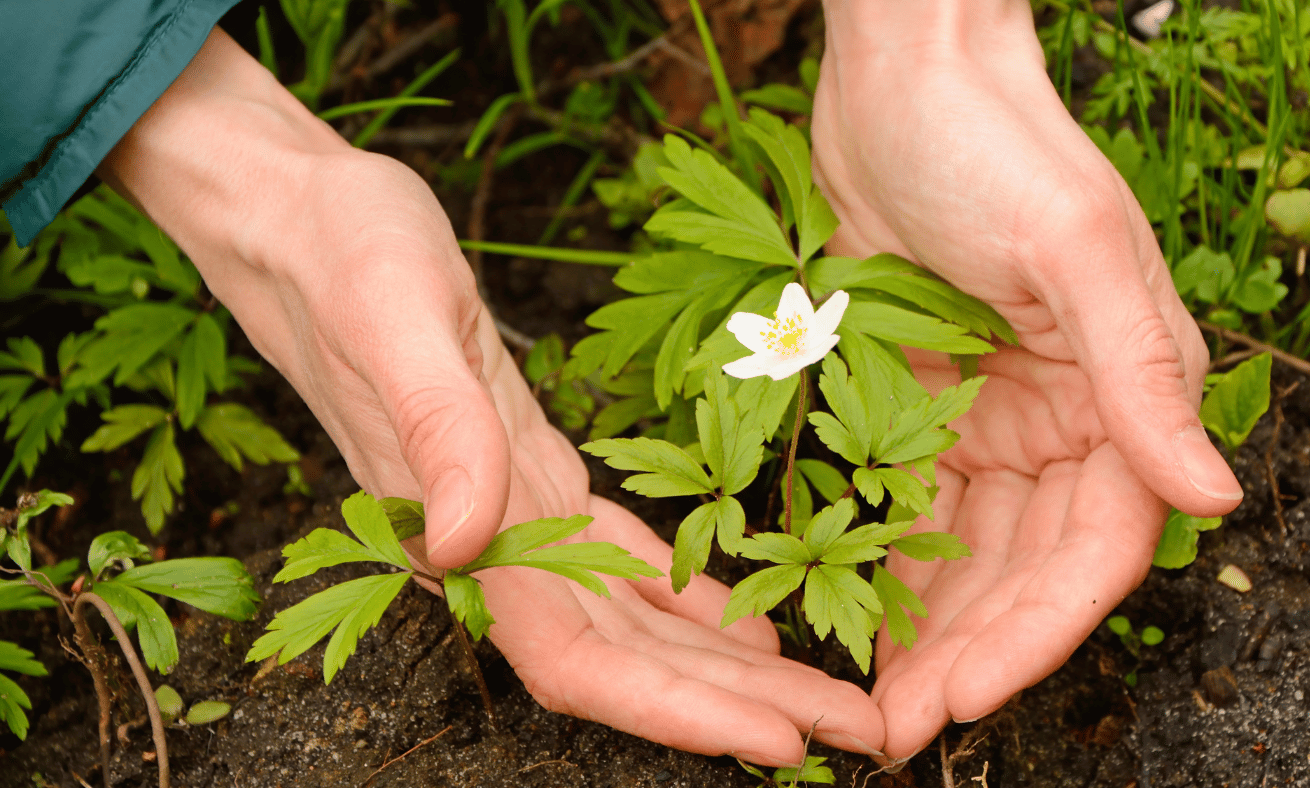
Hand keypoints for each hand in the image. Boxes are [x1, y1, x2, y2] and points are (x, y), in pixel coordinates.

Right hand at [99, 28, 884, 764]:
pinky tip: (746, 621)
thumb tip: (458, 545)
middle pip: (629, 663)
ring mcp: (514, 510)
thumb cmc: (344, 255)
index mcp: (462, 525)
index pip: (579, 660)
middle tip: (856, 736)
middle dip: (737, 709)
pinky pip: (623, 561)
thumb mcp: (394, 319)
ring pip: (636, 622)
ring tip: (825, 697)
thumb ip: (436, 434)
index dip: (676, 709)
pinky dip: (688, 599)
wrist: (302, 220)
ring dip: (728, 668)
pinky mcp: (531, 467)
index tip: (778, 738)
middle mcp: (493, 541)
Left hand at [810, 0, 1242, 758]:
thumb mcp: (1076, 249)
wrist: (905, 72)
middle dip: (968, 654)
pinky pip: (912, 505)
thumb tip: (1217, 502)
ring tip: (868, 703)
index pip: (1096, 548)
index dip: (1036, 637)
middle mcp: (1072, 418)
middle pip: (1026, 570)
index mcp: (1131, 393)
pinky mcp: (926, 400)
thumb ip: (1140, 379)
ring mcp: (996, 414)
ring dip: (925, 629)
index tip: (961, 701)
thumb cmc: (998, 141)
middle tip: (895, 731)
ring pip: (969, 554)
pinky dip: (887, 564)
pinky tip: (846, 618)